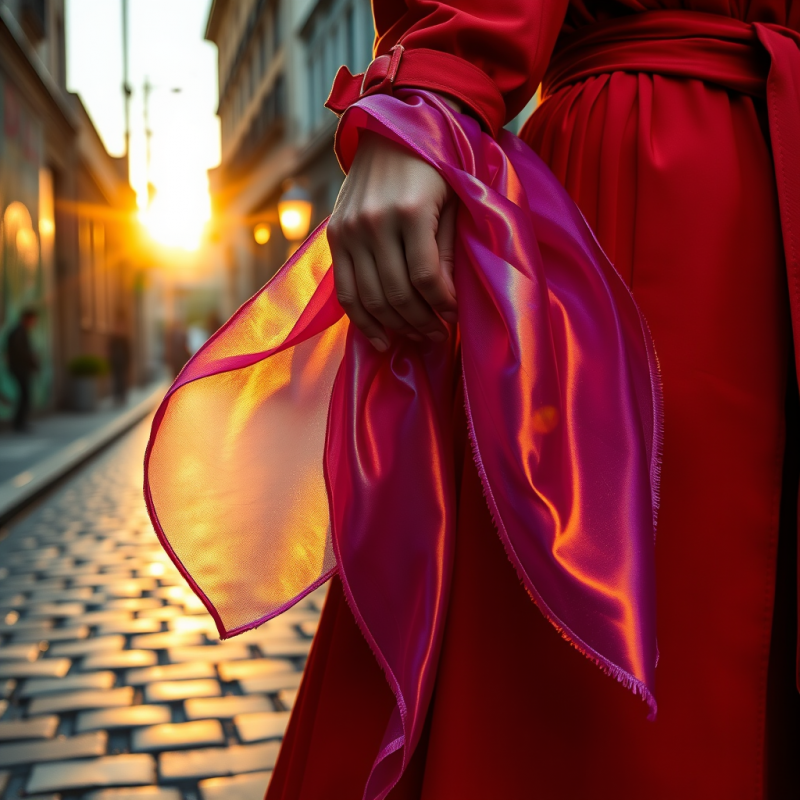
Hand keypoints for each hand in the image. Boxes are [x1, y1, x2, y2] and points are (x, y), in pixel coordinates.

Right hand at [327, 129, 456, 351]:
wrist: (386, 131)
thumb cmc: (430, 167)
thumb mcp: (449, 201)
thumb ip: (445, 250)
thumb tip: (445, 301)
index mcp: (409, 211)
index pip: (425, 277)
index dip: (442, 305)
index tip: (454, 317)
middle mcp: (374, 222)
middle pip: (397, 293)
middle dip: (422, 322)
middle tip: (438, 336)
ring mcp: (349, 231)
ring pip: (371, 298)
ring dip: (397, 326)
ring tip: (417, 337)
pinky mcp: (335, 236)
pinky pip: (344, 291)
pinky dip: (362, 321)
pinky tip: (381, 339)